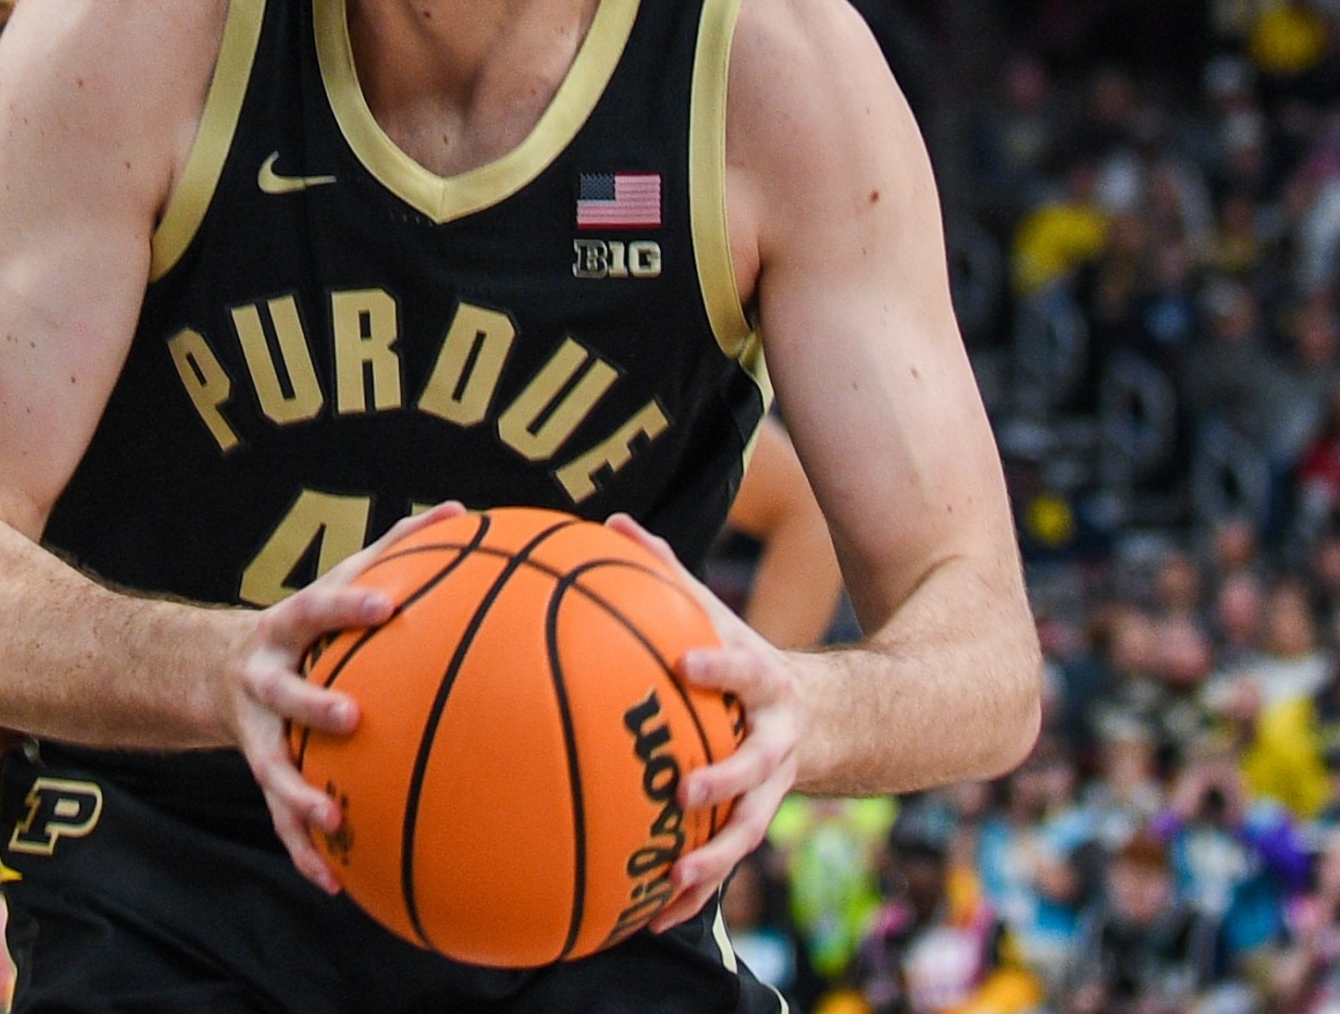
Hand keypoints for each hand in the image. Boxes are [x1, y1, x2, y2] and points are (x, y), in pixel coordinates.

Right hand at [225, 501, 465, 893]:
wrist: (215, 669)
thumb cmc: (305, 625)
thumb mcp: (337, 582)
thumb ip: (395, 549)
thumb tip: (457, 509)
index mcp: (286, 627)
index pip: (317, 608)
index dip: (348, 606)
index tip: (388, 606)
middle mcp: (264, 676)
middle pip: (282, 689)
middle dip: (313, 703)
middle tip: (353, 716)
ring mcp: (258, 728)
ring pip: (272, 763)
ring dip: (298, 793)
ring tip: (332, 819)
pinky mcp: (260, 771)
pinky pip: (280, 818)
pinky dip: (304, 851)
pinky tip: (336, 884)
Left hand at [606, 514, 801, 934]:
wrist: (829, 718)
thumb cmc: (743, 661)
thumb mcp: (717, 615)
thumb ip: (666, 574)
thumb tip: (612, 520)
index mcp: (764, 683)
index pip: (745, 669)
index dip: (721, 667)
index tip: (686, 663)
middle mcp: (775, 742)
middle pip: (757, 765)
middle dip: (725, 779)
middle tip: (686, 790)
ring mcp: (770, 790)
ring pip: (747, 830)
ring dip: (713, 858)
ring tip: (675, 879)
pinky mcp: (753, 825)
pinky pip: (722, 864)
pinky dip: (689, 894)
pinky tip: (647, 922)